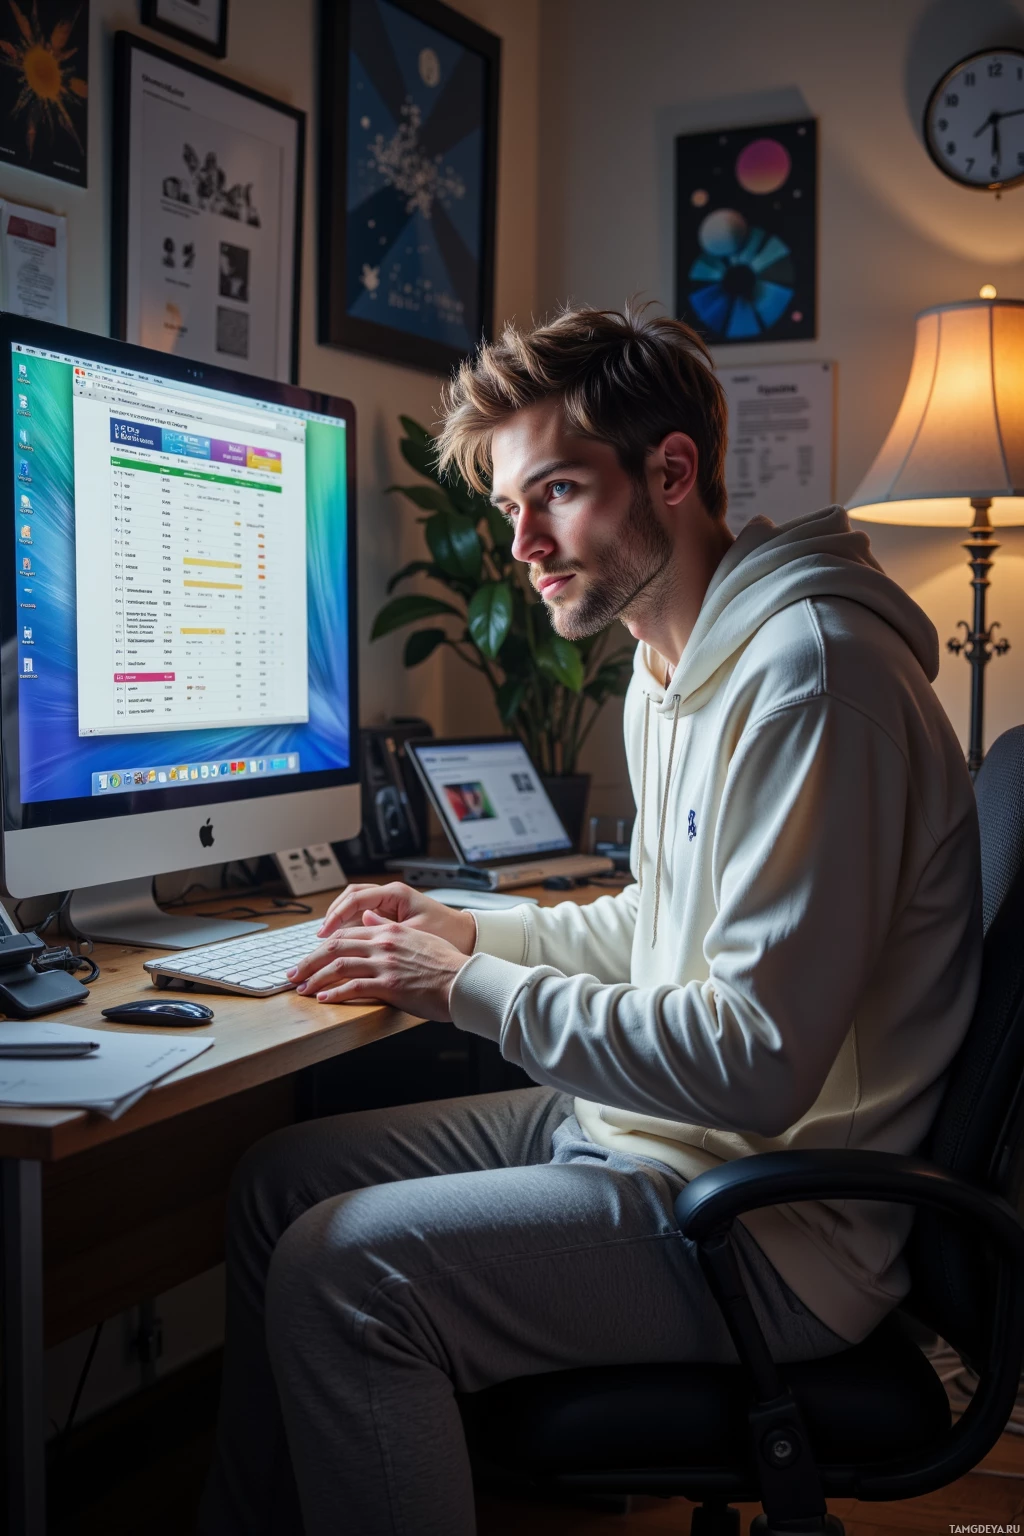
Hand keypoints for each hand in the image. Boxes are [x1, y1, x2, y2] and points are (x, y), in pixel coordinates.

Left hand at [286, 912, 468, 1019]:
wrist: (465, 981)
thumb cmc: (447, 964)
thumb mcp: (417, 936)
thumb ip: (389, 926)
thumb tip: (369, 918)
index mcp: (389, 931)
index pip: (346, 933)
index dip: (324, 945)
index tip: (311, 956)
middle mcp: (383, 944)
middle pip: (334, 948)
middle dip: (309, 961)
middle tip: (293, 973)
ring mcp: (385, 964)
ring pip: (339, 967)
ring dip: (315, 978)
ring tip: (302, 988)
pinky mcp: (389, 986)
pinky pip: (354, 988)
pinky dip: (335, 994)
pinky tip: (324, 999)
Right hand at [317, 881, 475, 954]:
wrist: (466, 936)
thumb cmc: (447, 934)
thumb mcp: (416, 934)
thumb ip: (387, 930)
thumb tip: (358, 926)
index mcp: (396, 894)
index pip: (356, 898)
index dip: (336, 916)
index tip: (324, 934)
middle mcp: (390, 895)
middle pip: (350, 897)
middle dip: (332, 915)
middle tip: (319, 937)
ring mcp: (389, 904)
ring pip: (354, 905)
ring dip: (339, 920)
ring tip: (326, 940)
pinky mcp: (390, 915)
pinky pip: (363, 916)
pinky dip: (350, 926)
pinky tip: (343, 941)